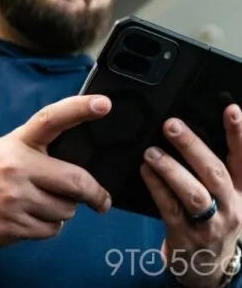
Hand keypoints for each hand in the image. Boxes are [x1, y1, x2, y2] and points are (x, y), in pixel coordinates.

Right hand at [0, 95, 112, 246]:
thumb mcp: (7, 148)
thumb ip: (41, 149)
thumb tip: (84, 161)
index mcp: (18, 143)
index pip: (50, 119)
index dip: (78, 109)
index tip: (103, 103)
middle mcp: (17, 167)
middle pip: (75, 181)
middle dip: (95, 194)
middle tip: (100, 200)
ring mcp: (15, 198)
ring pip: (66, 210)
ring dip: (64, 210)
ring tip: (42, 203)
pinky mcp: (14, 224)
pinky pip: (52, 230)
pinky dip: (49, 226)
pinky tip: (31, 217)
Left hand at [141, 105, 241, 287]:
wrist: (208, 267)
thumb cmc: (212, 220)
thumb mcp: (225, 196)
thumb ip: (211, 168)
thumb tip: (186, 131)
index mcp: (241, 191)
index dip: (239, 133)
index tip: (231, 109)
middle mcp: (230, 205)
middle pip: (215, 172)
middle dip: (193, 147)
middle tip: (171, 125)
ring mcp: (210, 223)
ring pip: (194, 193)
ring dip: (171, 170)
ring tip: (151, 152)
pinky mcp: (186, 235)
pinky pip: (169, 208)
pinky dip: (156, 187)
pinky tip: (144, 172)